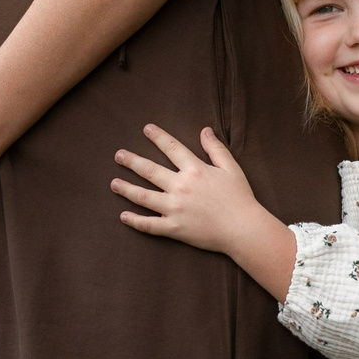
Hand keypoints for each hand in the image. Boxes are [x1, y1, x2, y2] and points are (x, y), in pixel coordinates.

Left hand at [112, 124, 272, 259]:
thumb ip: (216, 148)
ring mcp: (175, 208)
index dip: (158, 137)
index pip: (172, 149)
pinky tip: (123, 216)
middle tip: (118, 155)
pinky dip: (135, 221)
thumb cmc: (240, 198)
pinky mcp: (175, 228)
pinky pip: (150, 225)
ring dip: (127, 189)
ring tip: (113, 183)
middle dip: (132, 161)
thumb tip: (205, 130)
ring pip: (144, 197)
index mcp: (195, 170)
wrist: (244, 229)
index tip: (146, 129)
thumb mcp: (231, 168)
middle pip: (150, 171)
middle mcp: (181, 187)